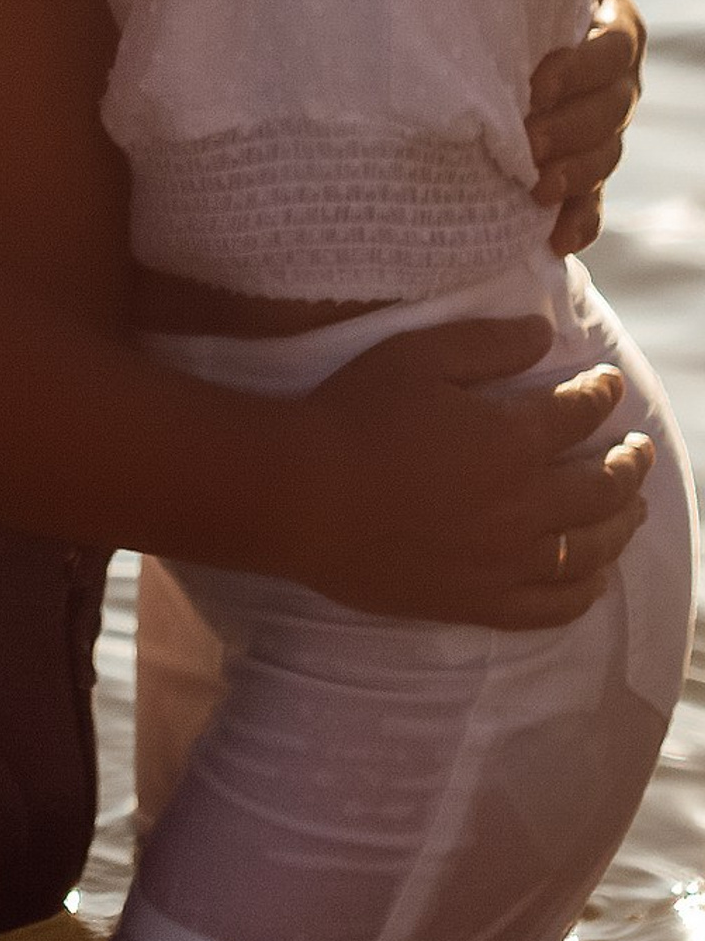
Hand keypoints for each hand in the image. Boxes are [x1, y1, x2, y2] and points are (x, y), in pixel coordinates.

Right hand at [287, 316, 649, 628]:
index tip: (609, 384)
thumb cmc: (353, 414)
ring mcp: (505, 560)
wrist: (301, 495)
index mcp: (512, 440)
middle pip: (603, 487)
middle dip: (629, 464)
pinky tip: (594, 579)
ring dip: (622, 526)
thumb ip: (487, 343)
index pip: (579, 413)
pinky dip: (584, 591)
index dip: (600, 394)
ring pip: (591, 549)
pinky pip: (553, 606)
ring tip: (636, 511)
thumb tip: (545, 333)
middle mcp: (524, 505)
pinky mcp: (479, 600)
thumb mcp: (417, 355)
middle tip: (639, 450)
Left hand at [527, 0, 643, 257]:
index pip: (611, 48)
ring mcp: (606, 120)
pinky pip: (594, 194)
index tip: (535, 85)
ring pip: (606, 154)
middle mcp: (617, 74)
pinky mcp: (586, 158)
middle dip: (569, 132)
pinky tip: (559, 240)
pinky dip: (581, 219)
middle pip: (612, 110)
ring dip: (575, 177)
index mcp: (610, 18)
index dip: (579, 70)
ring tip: (533, 192)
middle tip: (524, 146)